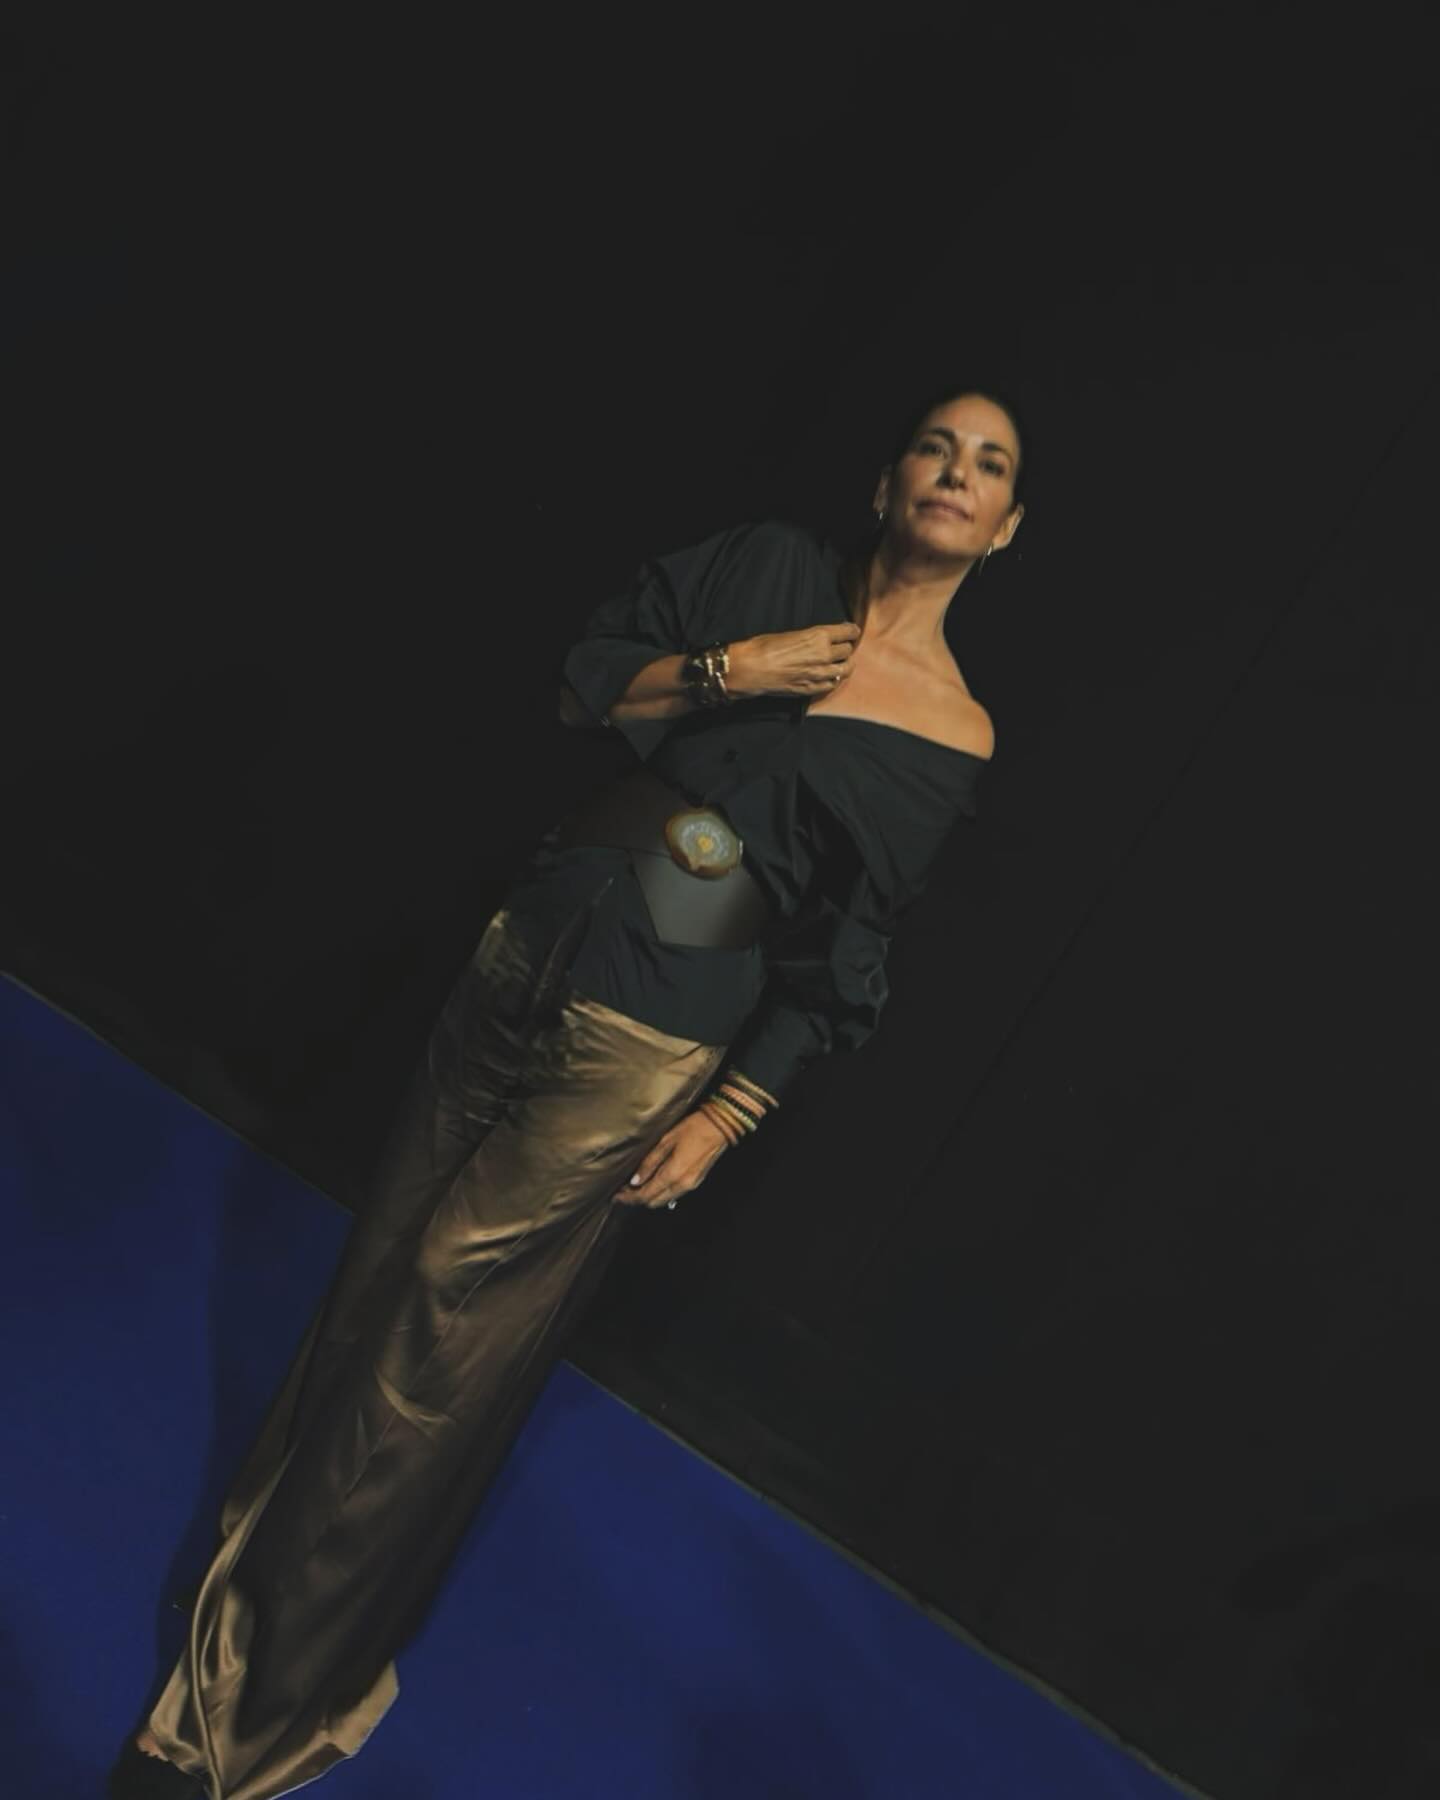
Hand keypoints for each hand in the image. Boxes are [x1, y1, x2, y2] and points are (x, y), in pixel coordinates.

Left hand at [613, 1107, 733, 1208]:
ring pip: (664, 1200)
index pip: (645, 1195)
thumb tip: (635, 1181)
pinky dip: (661, 1192)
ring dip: (649, 1196)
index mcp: (672, 1175)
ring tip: (636, 1186)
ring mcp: (690, 1185)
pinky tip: (654, 1182)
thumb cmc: (693, 1128)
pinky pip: (673, 1194)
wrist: (720, 1127)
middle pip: (654, 1202)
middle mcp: (682, 1185)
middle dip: (637, 1199)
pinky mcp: (696, 1182)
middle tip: (624, 1190)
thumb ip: (649, 1163)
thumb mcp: (666, 1141)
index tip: (616, 1196)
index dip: (629, 1198)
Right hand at [727, 623, 861, 698]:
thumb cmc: (764, 646)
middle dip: (845, 647)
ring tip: (839, 663)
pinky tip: (828, 676)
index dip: (851, 631)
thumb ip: (811, 637)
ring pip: (845, 669)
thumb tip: (821, 640)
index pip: (849, 632)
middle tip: (841, 647)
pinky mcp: (813, 688)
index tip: (851, 632)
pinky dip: (833, 679)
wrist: (751, 669)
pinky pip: (832, 684)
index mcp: (819, 636)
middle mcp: (824, 655)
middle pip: (848, 650)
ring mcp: (820, 674)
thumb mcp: (792, 633)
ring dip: (843, 665)